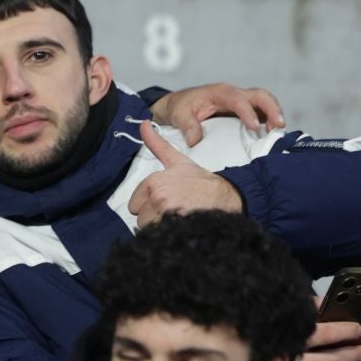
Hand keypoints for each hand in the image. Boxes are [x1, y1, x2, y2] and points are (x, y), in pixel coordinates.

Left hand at [128, 121, 243, 227]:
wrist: (226, 196)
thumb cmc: (200, 181)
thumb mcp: (177, 160)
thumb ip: (157, 144)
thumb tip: (143, 123)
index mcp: (154, 181)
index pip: (134, 205)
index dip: (148, 205)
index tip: (165, 200)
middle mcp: (158, 197)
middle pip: (140, 218)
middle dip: (154, 216)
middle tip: (173, 209)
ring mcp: (167, 213)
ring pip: (148, 229)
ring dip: (160, 226)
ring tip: (177, 216)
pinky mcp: (176, 227)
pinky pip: (159, 237)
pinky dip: (167, 234)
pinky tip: (180, 225)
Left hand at [149, 82, 284, 145]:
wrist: (179, 104)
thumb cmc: (180, 107)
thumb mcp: (179, 115)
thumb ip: (187, 126)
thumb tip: (195, 140)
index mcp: (220, 92)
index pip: (239, 100)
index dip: (248, 112)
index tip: (254, 127)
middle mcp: (234, 94)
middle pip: (260, 95)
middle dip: (272, 108)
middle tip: (279, 126)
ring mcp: (241, 101)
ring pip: (264, 102)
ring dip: (274, 115)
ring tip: (277, 132)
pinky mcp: (243, 110)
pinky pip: (261, 112)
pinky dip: (269, 121)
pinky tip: (270, 135)